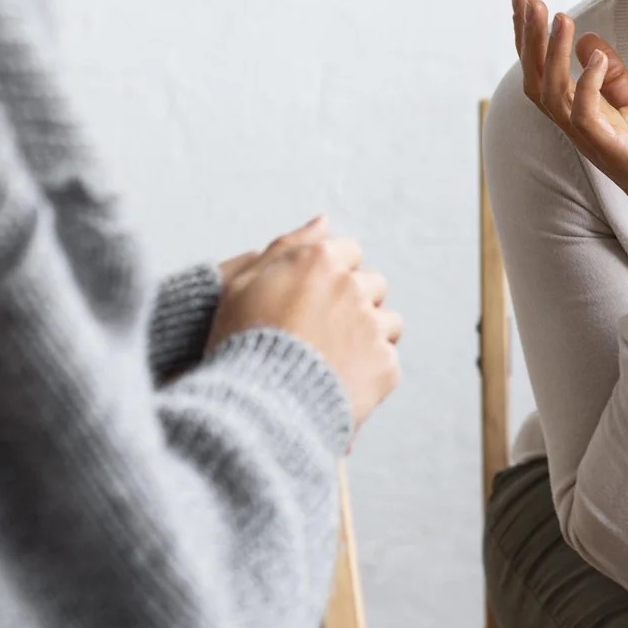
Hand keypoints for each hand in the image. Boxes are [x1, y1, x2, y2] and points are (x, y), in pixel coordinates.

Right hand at [210, 216, 404, 432]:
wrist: (256, 406)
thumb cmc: (240, 343)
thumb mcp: (242, 284)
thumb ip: (288, 247)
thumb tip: (323, 221)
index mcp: (320, 262)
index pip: (347, 252)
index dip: (328, 277)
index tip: (311, 300)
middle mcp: (353, 287)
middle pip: (371, 284)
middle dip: (353, 303)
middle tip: (321, 333)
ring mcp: (373, 326)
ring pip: (388, 321)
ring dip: (368, 335)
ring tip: (333, 360)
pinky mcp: (385, 365)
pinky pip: (387, 361)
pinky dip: (369, 373)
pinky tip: (339, 383)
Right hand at [513, 0, 627, 240]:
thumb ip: (612, 77)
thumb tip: (588, 41)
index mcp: (581, 112)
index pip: (543, 71)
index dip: (529, 37)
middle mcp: (578, 125)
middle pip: (537, 79)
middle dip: (528, 38)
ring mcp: (592, 139)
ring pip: (553, 94)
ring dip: (552, 54)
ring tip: (558, 16)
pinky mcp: (612, 150)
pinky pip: (585, 115)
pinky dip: (586, 83)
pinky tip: (592, 54)